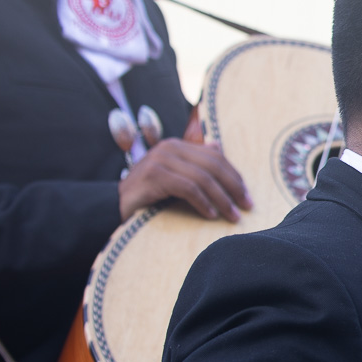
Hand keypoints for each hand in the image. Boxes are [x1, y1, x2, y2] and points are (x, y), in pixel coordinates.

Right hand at [119, 139, 252, 221]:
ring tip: (232, 216)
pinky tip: (211, 215)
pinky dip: (203, 202)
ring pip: (203, 178)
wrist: (114, 205)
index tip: (247, 195)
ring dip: (222, 199)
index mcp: (177, 145)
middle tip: (247, 206)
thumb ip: (194, 163)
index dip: (234, 176)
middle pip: (213, 165)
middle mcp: (169, 147)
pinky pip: (187, 188)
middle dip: (233, 187)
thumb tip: (218, 147)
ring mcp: (160, 160)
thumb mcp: (174, 177)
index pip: (216, 157)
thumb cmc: (149, 195)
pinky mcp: (154, 176)